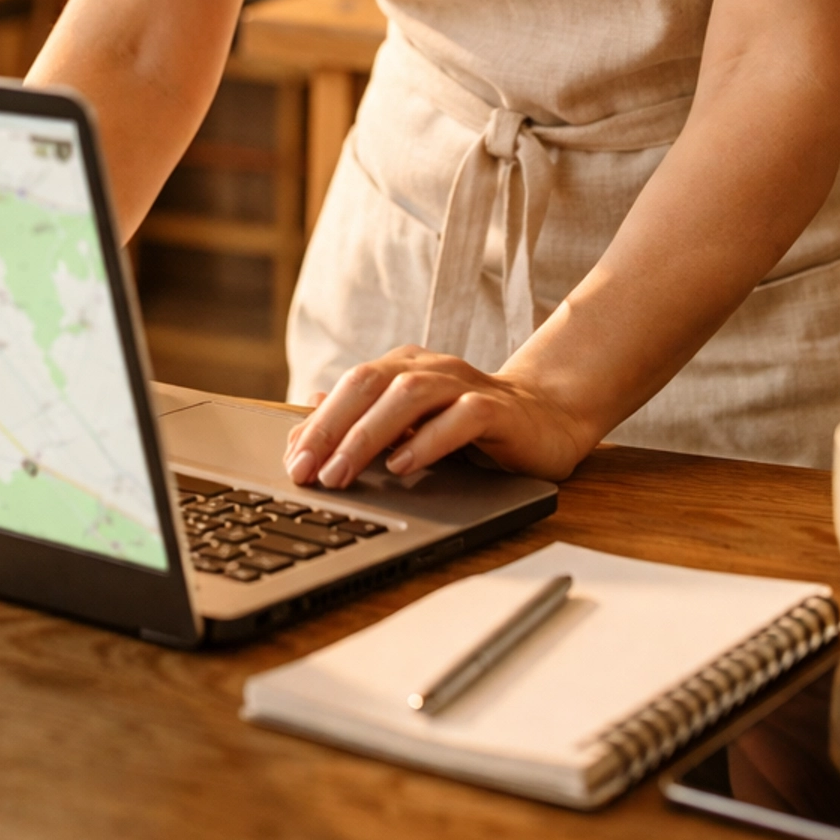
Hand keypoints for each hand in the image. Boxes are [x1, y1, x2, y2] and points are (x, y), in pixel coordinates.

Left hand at [283, 346, 592, 489]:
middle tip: (307, 470)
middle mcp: (431, 367)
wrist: (547, 417)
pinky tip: (404, 465)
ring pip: (408, 396)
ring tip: (342, 471)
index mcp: (404, 367)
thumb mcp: (411, 425)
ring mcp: (465, 384)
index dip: (317, 422)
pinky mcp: (498, 410)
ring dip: (369, 435)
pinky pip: (460, 418)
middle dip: (333, 427)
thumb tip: (305, 424)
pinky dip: (428, 439)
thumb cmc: (471, 424)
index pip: (350, 386)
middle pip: (370, 384)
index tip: (292, 462)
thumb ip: (364, 422)